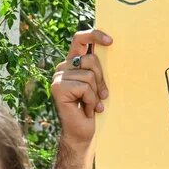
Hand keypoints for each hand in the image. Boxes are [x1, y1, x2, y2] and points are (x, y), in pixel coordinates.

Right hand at [51, 28, 112, 147]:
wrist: (81, 132)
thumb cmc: (92, 108)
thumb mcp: (98, 84)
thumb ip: (97, 67)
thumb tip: (109, 46)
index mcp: (72, 63)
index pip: (79, 39)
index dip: (94, 35)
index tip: (111, 41)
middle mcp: (62, 68)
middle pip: (91, 59)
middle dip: (101, 78)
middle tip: (101, 95)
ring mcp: (58, 78)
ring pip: (89, 75)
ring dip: (96, 93)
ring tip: (92, 104)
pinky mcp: (58, 88)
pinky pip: (85, 87)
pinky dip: (91, 100)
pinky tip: (86, 109)